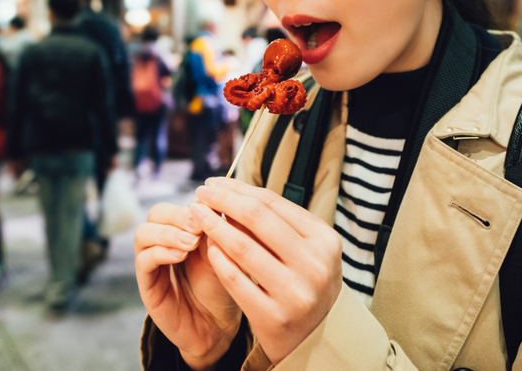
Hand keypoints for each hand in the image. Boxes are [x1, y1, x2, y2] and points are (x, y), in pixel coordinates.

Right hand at [135, 202, 241, 369]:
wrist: (218, 327)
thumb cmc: (223, 287)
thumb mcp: (224, 253)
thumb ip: (216, 229)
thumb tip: (217, 200)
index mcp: (182, 230)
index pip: (178, 204)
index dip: (194, 204)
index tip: (214, 210)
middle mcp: (163, 242)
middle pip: (156, 213)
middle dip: (177, 215)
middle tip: (198, 224)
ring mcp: (151, 262)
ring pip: (144, 232)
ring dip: (168, 232)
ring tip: (191, 242)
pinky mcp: (146, 283)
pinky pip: (144, 260)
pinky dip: (161, 252)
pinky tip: (181, 256)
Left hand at [192, 178, 342, 364]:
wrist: (317, 337)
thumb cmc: (304, 282)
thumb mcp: (305, 250)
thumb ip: (275, 223)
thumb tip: (230, 192)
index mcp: (325, 240)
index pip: (273, 203)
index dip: (238, 189)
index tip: (214, 183)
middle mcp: (314, 265)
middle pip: (257, 218)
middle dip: (223, 201)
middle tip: (200, 194)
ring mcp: (295, 293)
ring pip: (242, 247)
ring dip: (213, 226)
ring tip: (196, 216)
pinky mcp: (273, 317)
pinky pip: (234, 279)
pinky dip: (217, 259)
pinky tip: (207, 247)